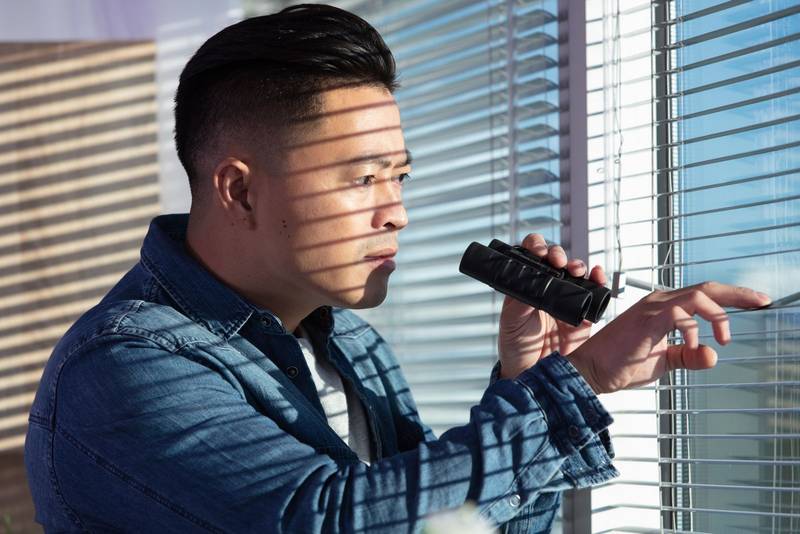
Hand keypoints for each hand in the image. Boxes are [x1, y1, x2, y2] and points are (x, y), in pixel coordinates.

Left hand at [497, 234, 606, 379]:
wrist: (532, 371)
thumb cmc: (516, 344)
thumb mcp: (512, 320)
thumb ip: (520, 302)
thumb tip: (530, 284)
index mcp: (527, 284)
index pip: (531, 256)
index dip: (536, 247)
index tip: (538, 252)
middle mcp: (547, 286)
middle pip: (557, 259)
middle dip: (558, 254)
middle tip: (557, 261)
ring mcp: (567, 297)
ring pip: (576, 272)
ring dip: (578, 265)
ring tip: (576, 270)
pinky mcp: (584, 312)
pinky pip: (594, 291)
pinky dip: (598, 279)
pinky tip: (596, 275)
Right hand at [567, 281, 771, 393]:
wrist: (593, 370)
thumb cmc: (621, 364)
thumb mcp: (665, 361)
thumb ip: (689, 356)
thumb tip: (713, 355)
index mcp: (664, 308)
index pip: (704, 295)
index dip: (734, 297)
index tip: (758, 302)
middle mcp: (659, 302)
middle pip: (707, 288)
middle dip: (739, 294)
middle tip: (762, 302)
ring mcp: (653, 308)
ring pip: (698, 296)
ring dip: (719, 316)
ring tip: (725, 338)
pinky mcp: (648, 320)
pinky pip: (681, 315)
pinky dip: (694, 330)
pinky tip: (694, 345)